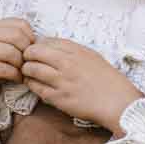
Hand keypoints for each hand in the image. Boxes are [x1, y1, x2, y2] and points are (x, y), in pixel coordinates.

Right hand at [0, 17, 34, 120]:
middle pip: (16, 37)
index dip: (31, 38)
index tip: (30, 52)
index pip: (20, 24)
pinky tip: (17, 79)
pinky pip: (3, 69)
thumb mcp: (7, 48)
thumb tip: (40, 41)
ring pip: (10, 52)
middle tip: (28, 63)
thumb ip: (19, 39)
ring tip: (23, 72)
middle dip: (27, 52)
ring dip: (22, 65)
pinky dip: (15, 75)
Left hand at [19, 37, 141, 131]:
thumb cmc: (107, 80)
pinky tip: (35, 85)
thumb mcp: (92, 56)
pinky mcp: (59, 97)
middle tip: (26, 61)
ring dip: (26, 70)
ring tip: (28, 73)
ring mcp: (62, 80)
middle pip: (34, 52)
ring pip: (31, 69)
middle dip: (27, 56)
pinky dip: (32, 85)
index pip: (46, 41)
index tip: (35, 51)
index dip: (36, 45)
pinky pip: (36, 88)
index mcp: (76, 50)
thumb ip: (72, 50)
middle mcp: (67, 63)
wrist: (117, 102)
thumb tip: (51, 47)